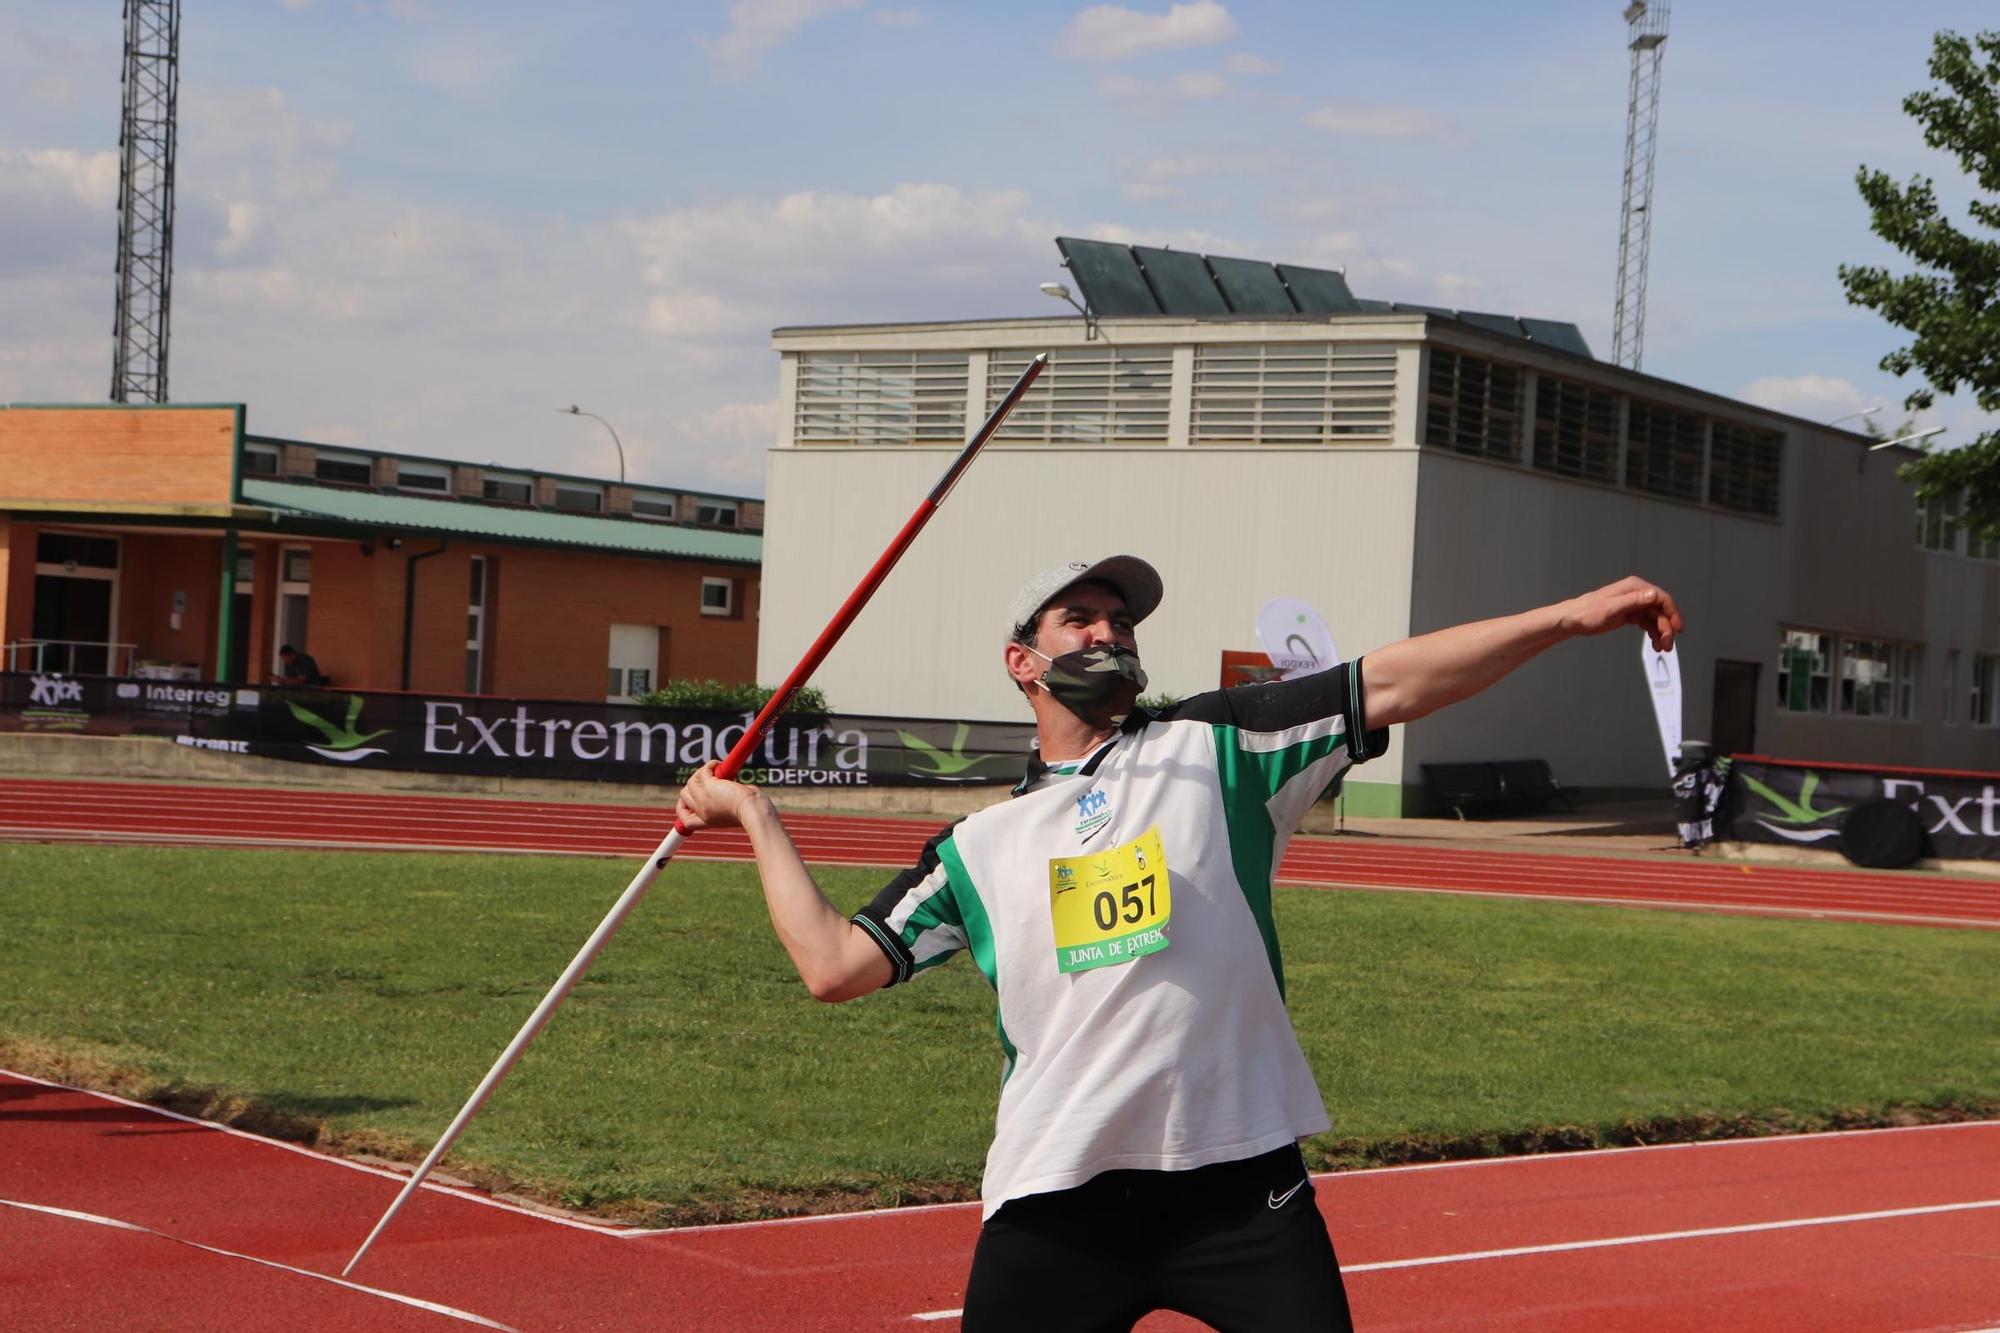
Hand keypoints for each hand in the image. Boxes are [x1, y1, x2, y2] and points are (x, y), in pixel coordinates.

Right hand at [674, 761, 764, 831]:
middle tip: (709, 779)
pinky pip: (703, 771)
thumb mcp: (735, 812)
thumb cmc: (752, 812)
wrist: (754, 811)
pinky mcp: (709, 786)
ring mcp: (703, 799)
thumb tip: (726, 782)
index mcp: (707, 822)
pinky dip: (710, 765)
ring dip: (702, 772)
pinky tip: (719, 764)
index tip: (692, 798)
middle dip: (694, 784)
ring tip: (717, 770)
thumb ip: (725, 803)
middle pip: (684, 795)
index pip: (685, 820)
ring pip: (691, 782)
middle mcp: (701, 812)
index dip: (684, 808)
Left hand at [1558, 576, 1683, 651]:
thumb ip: (1633, 601)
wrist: (1573, 619)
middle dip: (1666, 627)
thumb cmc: (1587, 612)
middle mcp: (1636, 594)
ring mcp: (1634, 604)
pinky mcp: (1630, 614)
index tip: (1678, 628)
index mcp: (1634, 588)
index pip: (1661, 598)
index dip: (1672, 613)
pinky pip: (1647, 623)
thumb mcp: (1611, 608)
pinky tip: (1654, 644)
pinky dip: (1653, 633)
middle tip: (1667, 644)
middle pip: (1660, 610)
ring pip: (1655, 618)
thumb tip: (1653, 595)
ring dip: (1661, 633)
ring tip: (1661, 647)